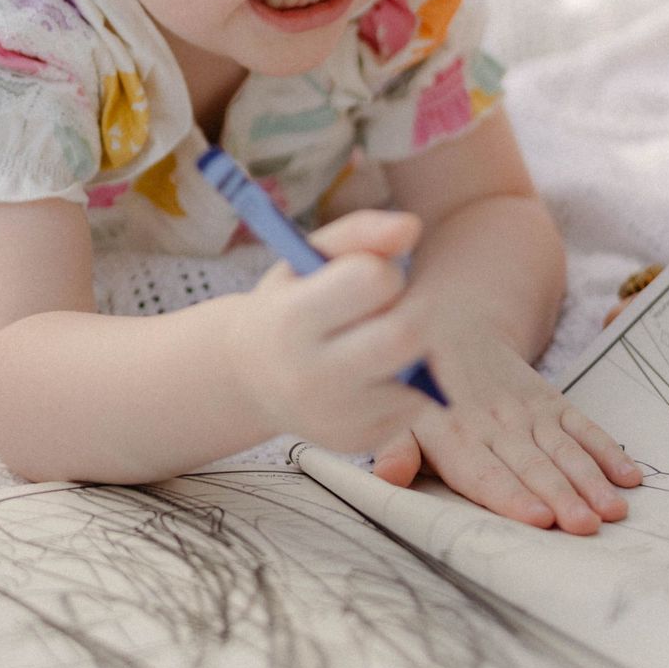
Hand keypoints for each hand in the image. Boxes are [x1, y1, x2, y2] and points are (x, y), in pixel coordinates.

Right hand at [224, 208, 431, 456]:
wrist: (252, 378)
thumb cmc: (289, 303)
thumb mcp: (307, 258)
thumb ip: (359, 233)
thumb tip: (412, 226)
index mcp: (292, 319)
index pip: (373, 280)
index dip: (381, 271)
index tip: (366, 277)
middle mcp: (311, 376)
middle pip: (406, 334)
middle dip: (410, 311)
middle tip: (388, 308)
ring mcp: (335, 417)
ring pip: (417, 372)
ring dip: (411, 349)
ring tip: (379, 339)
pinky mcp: (359, 441)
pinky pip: (413, 403)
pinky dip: (406, 383)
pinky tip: (374, 373)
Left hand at [371, 326, 641, 535]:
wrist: (451, 327)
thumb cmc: (420, 392)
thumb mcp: (397, 417)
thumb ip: (397, 449)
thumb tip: (387, 476)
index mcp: (454, 435)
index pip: (485, 472)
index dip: (511, 495)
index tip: (538, 518)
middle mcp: (495, 424)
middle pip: (532, 466)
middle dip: (561, 497)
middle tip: (585, 526)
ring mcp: (528, 411)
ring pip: (564, 449)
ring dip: (591, 480)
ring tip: (614, 511)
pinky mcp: (552, 402)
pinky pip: (583, 426)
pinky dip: (608, 450)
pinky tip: (630, 477)